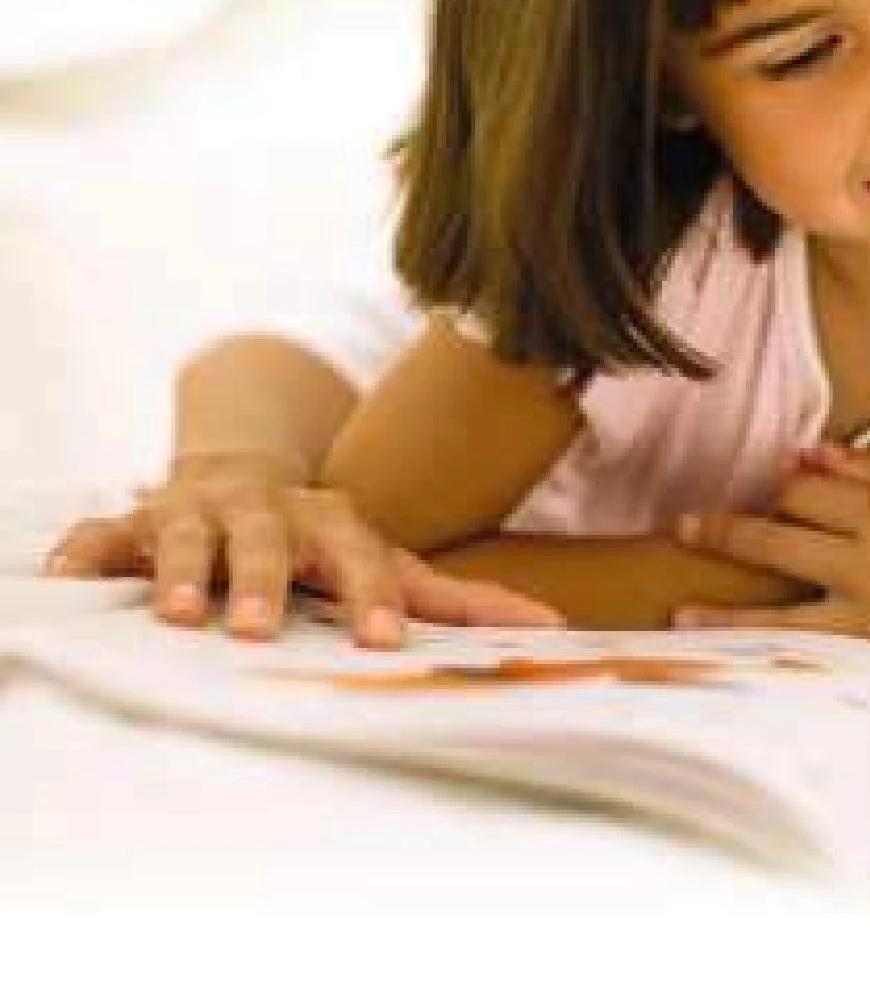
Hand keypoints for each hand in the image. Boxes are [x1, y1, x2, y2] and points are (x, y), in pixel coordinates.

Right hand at [44, 455, 559, 646]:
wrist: (244, 476)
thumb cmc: (325, 541)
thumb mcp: (387, 560)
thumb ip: (462, 599)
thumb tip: (555, 628)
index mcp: (335, 526)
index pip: (362, 561)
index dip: (372, 599)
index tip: (382, 643)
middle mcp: (269, 515)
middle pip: (270, 545)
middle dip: (264, 581)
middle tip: (255, 629)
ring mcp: (202, 516)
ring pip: (190, 537)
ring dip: (182, 569)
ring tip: (174, 610)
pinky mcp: (139, 524)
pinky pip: (105, 536)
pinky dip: (84, 551)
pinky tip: (64, 572)